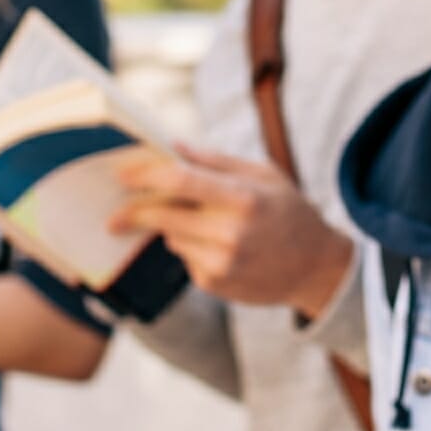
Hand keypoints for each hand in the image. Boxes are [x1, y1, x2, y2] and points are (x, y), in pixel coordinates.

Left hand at [110, 144, 354, 319]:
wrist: (316, 268)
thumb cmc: (289, 212)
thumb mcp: (264, 175)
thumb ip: (216, 161)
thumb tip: (173, 146)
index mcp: (243, 198)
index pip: (181, 182)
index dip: (145, 176)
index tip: (122, 174)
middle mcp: (230, 233)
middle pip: (163, 216)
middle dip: (134, 211)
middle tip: (114, 212)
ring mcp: (221, 263)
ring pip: (171, 237)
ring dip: (171, 227)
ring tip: (205, 222)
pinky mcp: (214, 283)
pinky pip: (184, 258)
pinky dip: (189, 247)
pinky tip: (219, 246)